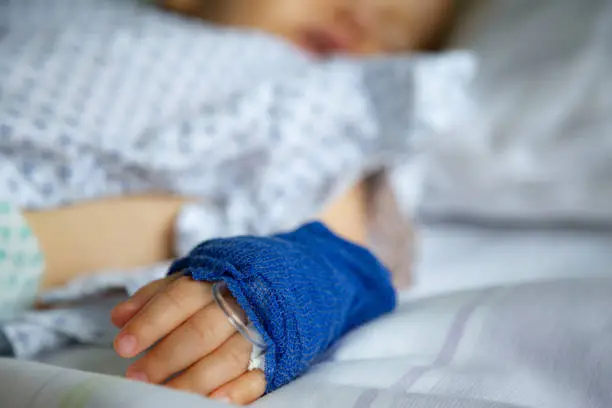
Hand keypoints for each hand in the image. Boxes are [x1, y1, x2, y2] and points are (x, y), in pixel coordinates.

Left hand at [111, 274, 265, 404]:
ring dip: (192, 381)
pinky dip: (236, 391)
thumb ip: (157, 296)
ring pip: (226, 358)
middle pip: (201, 332)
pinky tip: (213, 402)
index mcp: (218, 280)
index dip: (150, 323)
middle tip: (136, 376)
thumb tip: (119, 318)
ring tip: (162, 395)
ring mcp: (261, 331)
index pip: (179, 299)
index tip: (123, 346)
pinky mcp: (277, 354)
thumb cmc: (229, 284)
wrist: (291, 279)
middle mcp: (240, 305)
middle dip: (166, 356)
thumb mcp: (195, 278)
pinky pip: (258, 376)